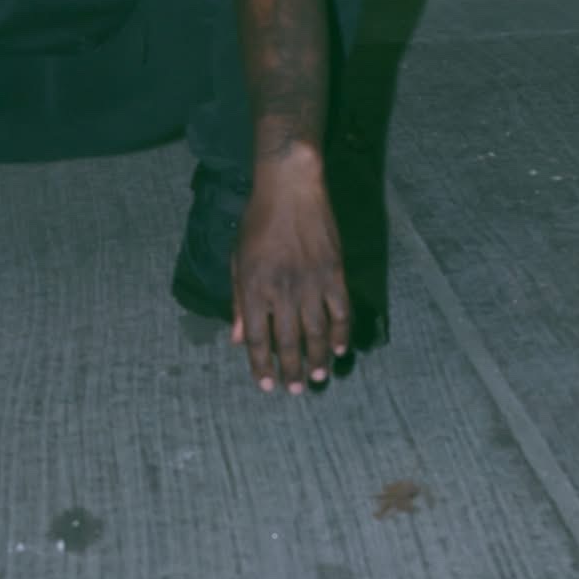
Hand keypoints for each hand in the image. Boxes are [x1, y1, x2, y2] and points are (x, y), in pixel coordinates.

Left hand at [230, 166, 350, 394]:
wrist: (289, 188)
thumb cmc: (257, 221)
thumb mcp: (237, 259)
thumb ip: (239, 301)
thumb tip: (237, 339)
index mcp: (254, 288)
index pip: (257, 339)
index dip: (261, 366)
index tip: (266, 385)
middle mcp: (282, 292)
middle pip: (288, 342)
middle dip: (291, 370)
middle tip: (296, 389)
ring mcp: (311, 284)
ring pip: (317, 333)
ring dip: (318, 359)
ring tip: (318, 377)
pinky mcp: (334, 274)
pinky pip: (340, 312)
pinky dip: (341, 333)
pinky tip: (339, 348)